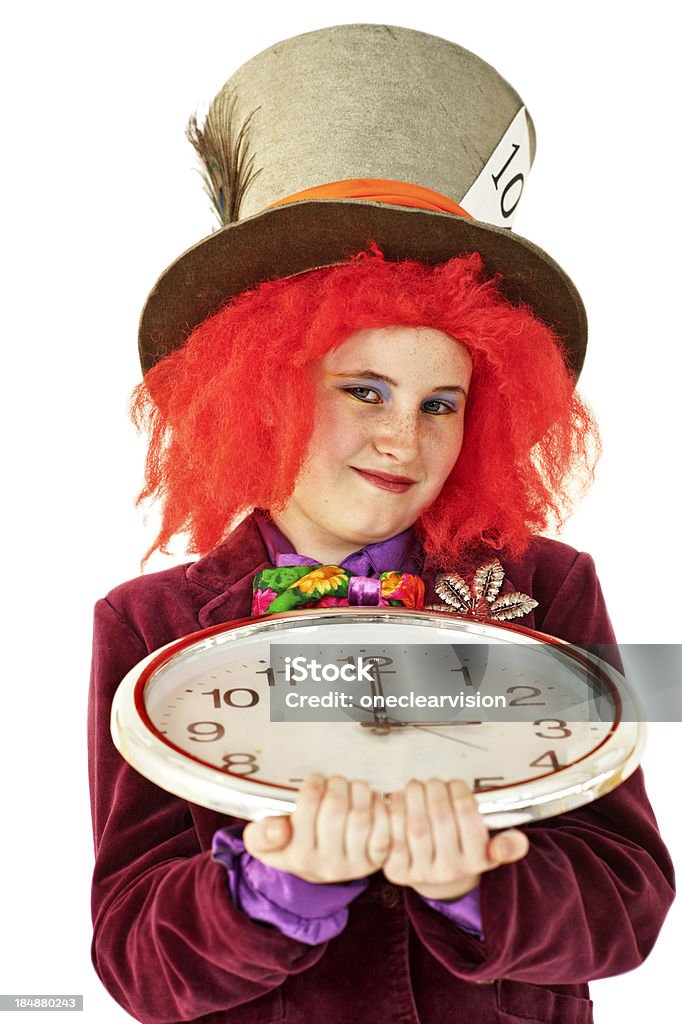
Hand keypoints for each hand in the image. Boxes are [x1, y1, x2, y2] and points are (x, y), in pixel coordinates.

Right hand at [243, 773, 388, 883]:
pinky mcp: (377, 860)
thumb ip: (261, 834)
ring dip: (359, 791)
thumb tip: (279, 829)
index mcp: (299, 856)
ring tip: (351, 787)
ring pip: (361, 817)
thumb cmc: (289, 844)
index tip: (315, 780)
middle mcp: (327, 865)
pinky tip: (368, 801)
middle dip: (337, 784)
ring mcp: (355, 866)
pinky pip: (383, 829)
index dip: (314, 782)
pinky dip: (379, 807)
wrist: (315, 868)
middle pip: (337, 808)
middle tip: (334, 782)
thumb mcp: (263, 842)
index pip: (309, 805)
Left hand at [381, 779, 529, 900]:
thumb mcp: (490, 850)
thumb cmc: (463, 850)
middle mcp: (449, 870)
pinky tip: (397, 797)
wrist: (437, 881)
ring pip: (416, 825)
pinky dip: (394, 811)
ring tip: (416, 785)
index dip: (459, 790)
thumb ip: (506, 845)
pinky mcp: (396, 870)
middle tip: (433, 782)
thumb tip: (518, 842)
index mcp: (476, 860)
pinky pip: (393, 836)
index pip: (467, 814)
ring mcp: (421, 871)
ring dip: (414, 796)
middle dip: (435, 790)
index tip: (455, 784)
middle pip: (440, 817)